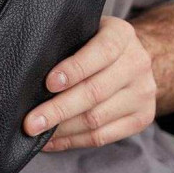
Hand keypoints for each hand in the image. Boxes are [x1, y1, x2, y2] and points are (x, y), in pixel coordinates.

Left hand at [23, 16, 156, 150]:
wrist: (132, 59)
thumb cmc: (95, 44)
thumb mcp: (86, 30)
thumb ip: (67, 42)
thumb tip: (30, 69)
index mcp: (122, 36)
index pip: (101, 52)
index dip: (74, 69)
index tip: (49, 83)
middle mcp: (137, 63)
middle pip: (94, 92)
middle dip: (58, 109)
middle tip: (30, 122)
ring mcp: (143, 93)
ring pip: (96, 119)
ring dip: (62, 130)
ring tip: (37, 133)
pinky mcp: (141, 118)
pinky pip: (103, 137)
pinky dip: (72, 141)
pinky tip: (52, 141)